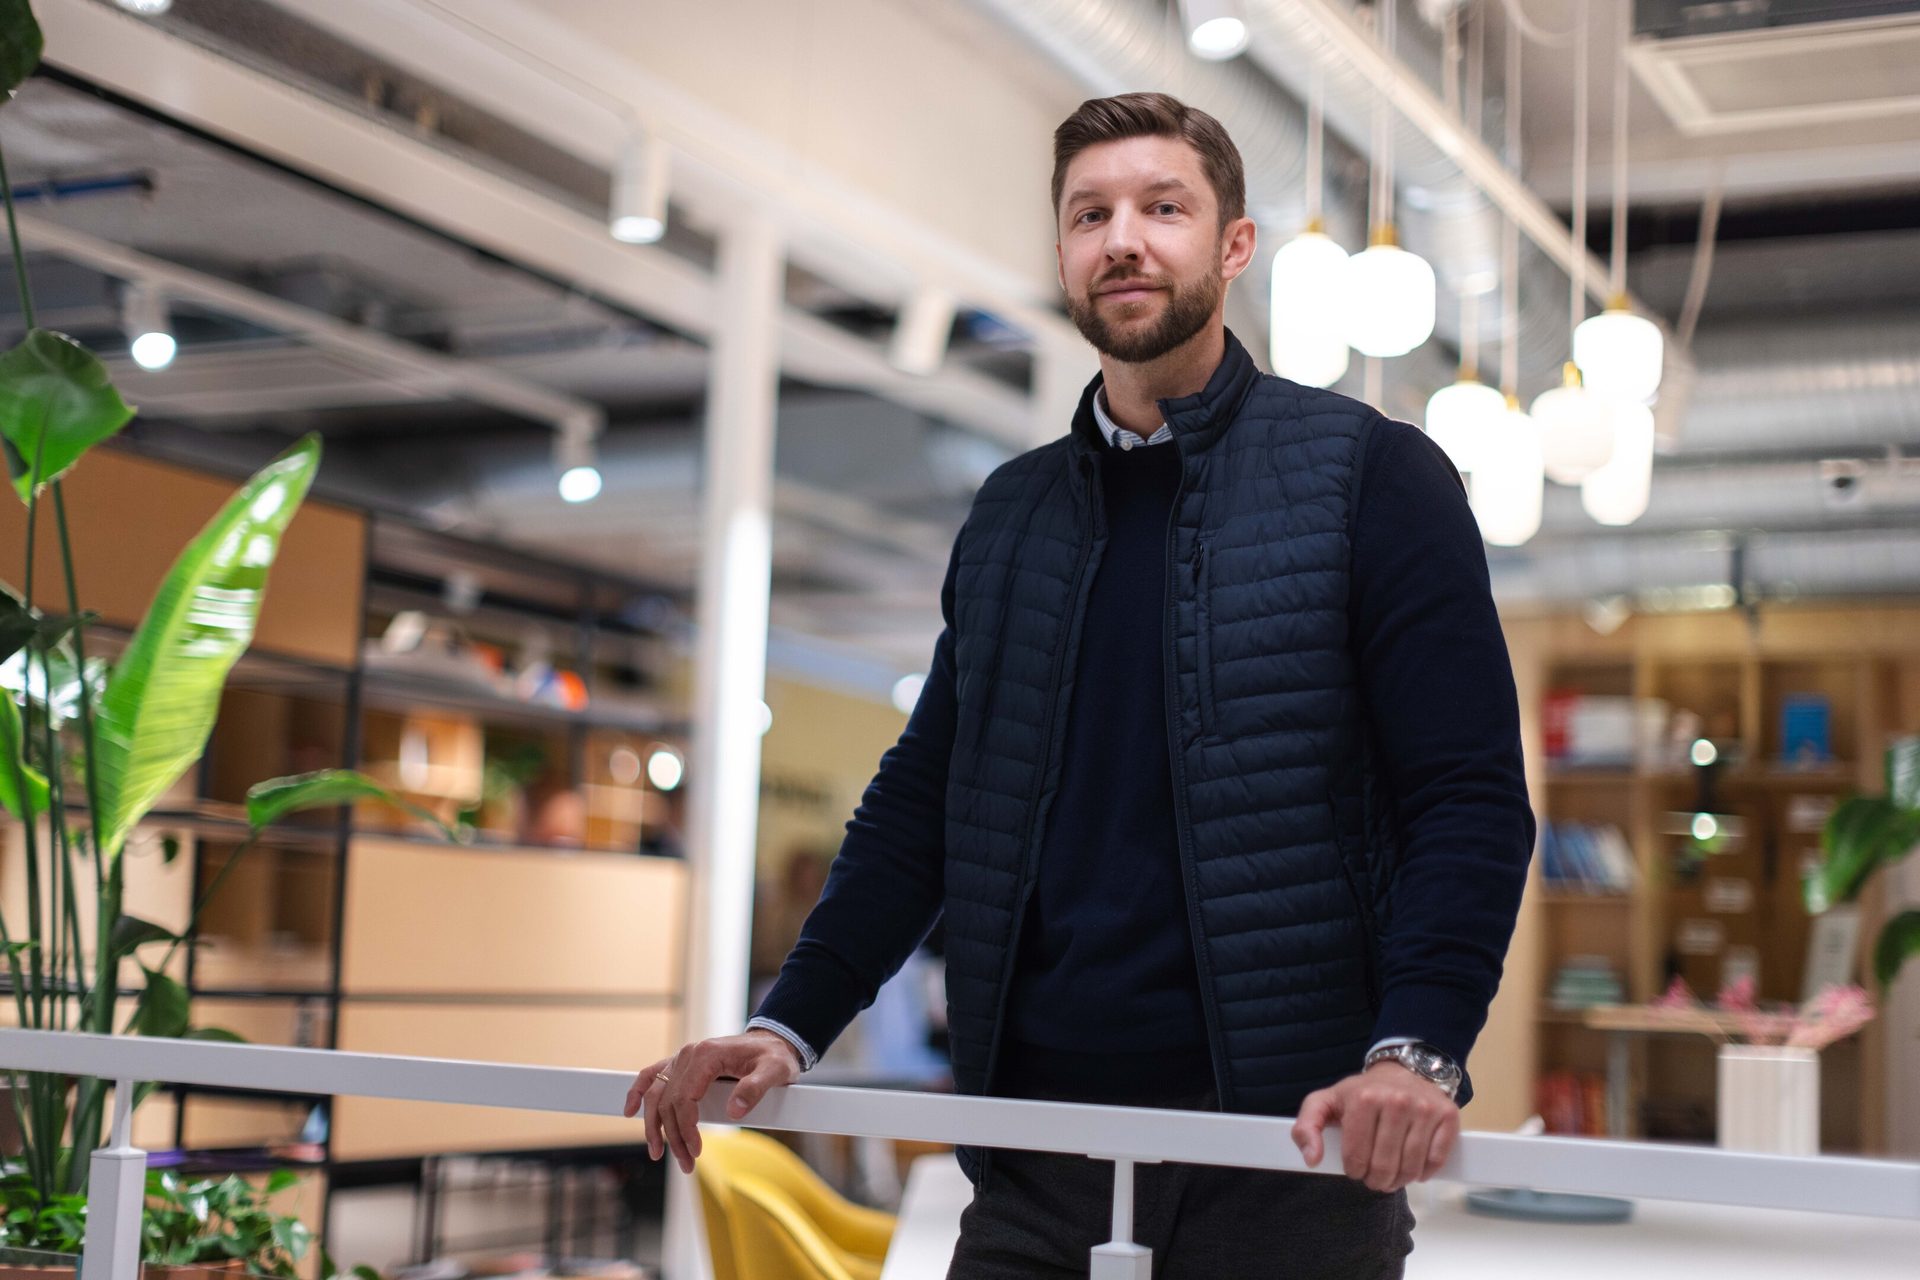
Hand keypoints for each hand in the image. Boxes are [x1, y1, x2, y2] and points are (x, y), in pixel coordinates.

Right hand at [624, 1029, 802, 1173]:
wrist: (773, 1041)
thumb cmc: (774, 1056)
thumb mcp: (775, 1071)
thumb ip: (755, 1089)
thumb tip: (733, 1111)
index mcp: (707, 1055)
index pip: (684, 1098)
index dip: (686, 1128)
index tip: (695, 1151)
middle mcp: (689, 1054)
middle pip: (669, 1102)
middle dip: (673, 1136)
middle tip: (686, 1163)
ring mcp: (682, 1058)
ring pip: (657, 1094)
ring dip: (653, 1125)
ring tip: (658, 1153)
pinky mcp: (682, 1064)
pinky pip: (652, 1076)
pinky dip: (638, 1093)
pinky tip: (629, 1111)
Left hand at [1291, 1061, 1459, 1191]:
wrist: (1403, 1071)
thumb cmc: (1362, 1093)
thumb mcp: (1326, 1102)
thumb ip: (1306, 1127)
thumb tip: (1312, 1159)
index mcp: (1363, 1099)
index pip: (1356, 1157)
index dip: (1354, 1170)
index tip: (1355, 1167)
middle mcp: (1396, 1101)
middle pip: (1384, 1166)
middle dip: (1377, 1180)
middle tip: (1375, 1177)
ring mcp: (1424, 1108)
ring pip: (1411, 1167)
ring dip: (1400, 1180)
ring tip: (1392, 1175)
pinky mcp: (1447, 1115)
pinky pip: (1436, 1160)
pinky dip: (1424, 1172)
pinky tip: (1414, 1166)